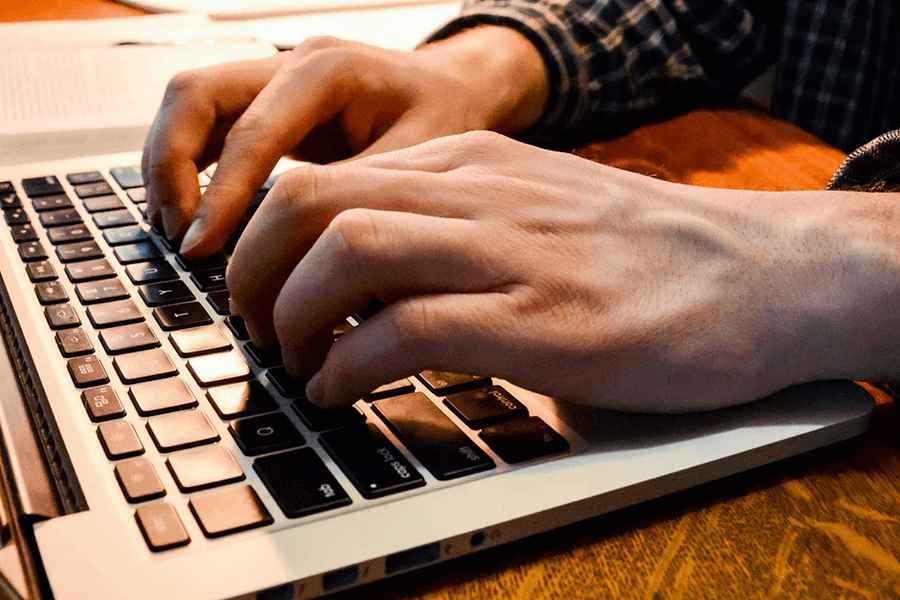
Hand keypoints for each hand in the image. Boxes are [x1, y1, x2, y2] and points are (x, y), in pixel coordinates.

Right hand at [141, 27, 547, 255]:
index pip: (249, 132)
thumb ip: (358, 199)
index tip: (199, 247)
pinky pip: (210, 125)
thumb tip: (306, 258)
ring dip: (171, 166)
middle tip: (177, 235)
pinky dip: (192, 166)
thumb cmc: (447, 113)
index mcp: (326, 70)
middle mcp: (290, 64)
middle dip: (171, 167)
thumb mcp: (418, 159)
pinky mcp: (272, 104)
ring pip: (190, 106)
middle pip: (193, 96)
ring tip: (177, 229)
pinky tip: (197, 213)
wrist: (458, 87)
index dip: (217, 194)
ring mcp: (275, 78)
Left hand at [228, 131, 898, 411]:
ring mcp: (509, 253)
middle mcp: (479, 192)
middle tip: (255, 327)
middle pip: (309, 202)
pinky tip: (342, 389)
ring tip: (295, 361)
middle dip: (252, 271)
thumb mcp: (534, 205)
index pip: (323, 177)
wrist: (757, 275)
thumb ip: (452, 220)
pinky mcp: (539, 322)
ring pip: (345, 253)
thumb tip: (365, 266)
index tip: (260, 290)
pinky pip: (404, 330)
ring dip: (289, 317)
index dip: (265, 240)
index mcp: (472, 163)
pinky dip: (346, 365)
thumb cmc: (644, 252)